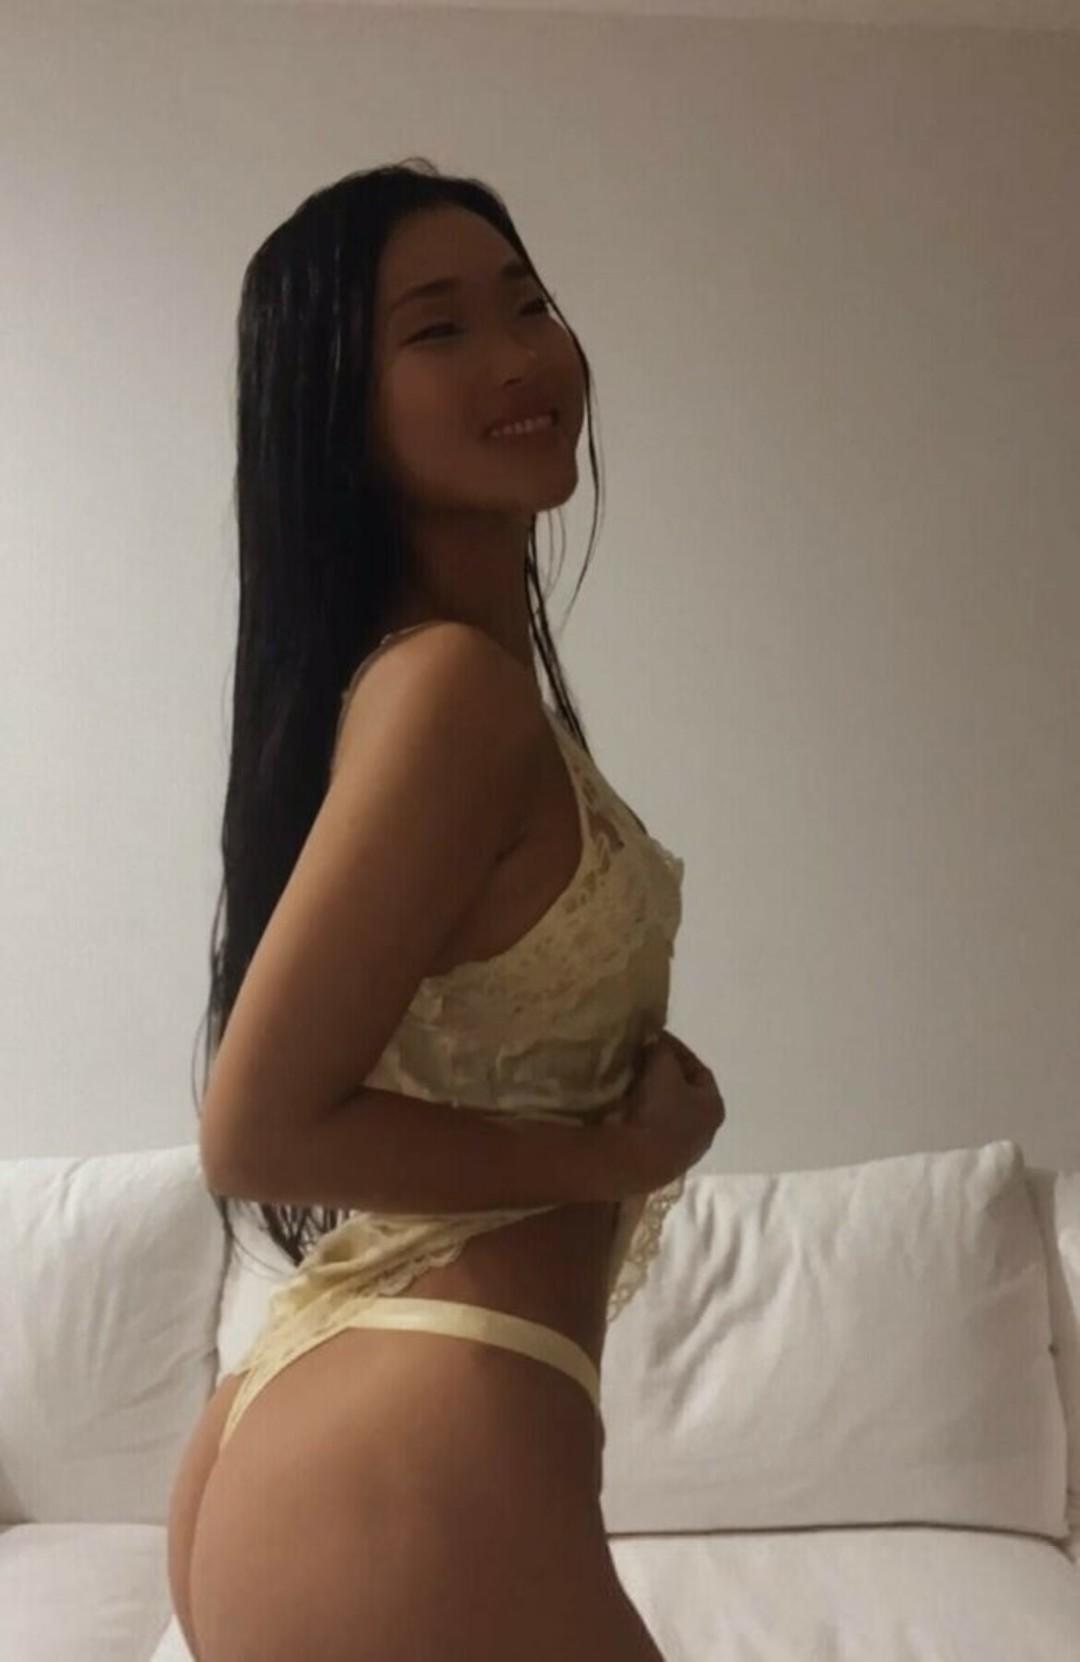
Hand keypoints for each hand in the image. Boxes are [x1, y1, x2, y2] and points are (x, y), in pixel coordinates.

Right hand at [618, 1030, 725, 1189]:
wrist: (636, 1162)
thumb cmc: (657, 1109)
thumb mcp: (661, 1067)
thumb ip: (662, 1049)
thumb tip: (656, 1043)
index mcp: (714, 1105)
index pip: (699, 1069)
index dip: (676, 1050)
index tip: (654, 1039)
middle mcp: (707, 1131)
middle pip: (686, 1093)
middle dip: (666, 1075)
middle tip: (643, 1060)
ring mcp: (686, 1152)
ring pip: (671, 1115)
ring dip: (655, 1098)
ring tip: (633, 1084)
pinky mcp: (664, 1166)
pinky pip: (657, 1132)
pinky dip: (646, 1117)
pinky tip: (629, 1110)